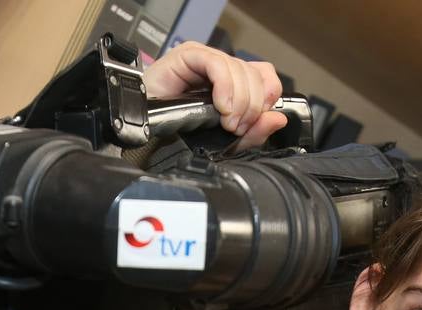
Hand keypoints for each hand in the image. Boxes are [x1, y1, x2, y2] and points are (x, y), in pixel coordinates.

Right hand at [143, 41, 288, 148]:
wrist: (143, 133)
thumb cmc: (176, 135)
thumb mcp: (225, 142)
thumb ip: (253, 132)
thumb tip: (278, 118)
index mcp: (231, 85)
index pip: (265, 77)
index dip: (268, 96)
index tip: (258, 120)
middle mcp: (220, 69)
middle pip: (255, 74)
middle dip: (253, 105)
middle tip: (238, 127)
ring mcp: (204, 60)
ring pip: (239, 69)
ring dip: (239, 101)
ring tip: (227, 122)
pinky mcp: (189, 56)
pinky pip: (217, 64)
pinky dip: (225, 87)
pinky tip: (221, 107)